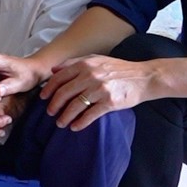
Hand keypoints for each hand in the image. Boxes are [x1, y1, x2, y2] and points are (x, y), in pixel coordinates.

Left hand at [44, 55, 159, 129]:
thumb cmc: (119, 69)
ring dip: (64, 116)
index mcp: (85, 64)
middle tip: (50, 113)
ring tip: (60, 123)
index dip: (48, 89)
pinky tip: (75, 127)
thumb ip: (74, 63)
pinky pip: (89, 115)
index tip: (43, 98)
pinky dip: (80, 123)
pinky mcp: (110, 102)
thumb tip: (54, 70)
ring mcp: (100, 89)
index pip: (59, 77)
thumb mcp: (96, 59)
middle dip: (54, 105)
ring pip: (74, 105)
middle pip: (64, 92)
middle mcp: (90, 75)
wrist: (144, 78)